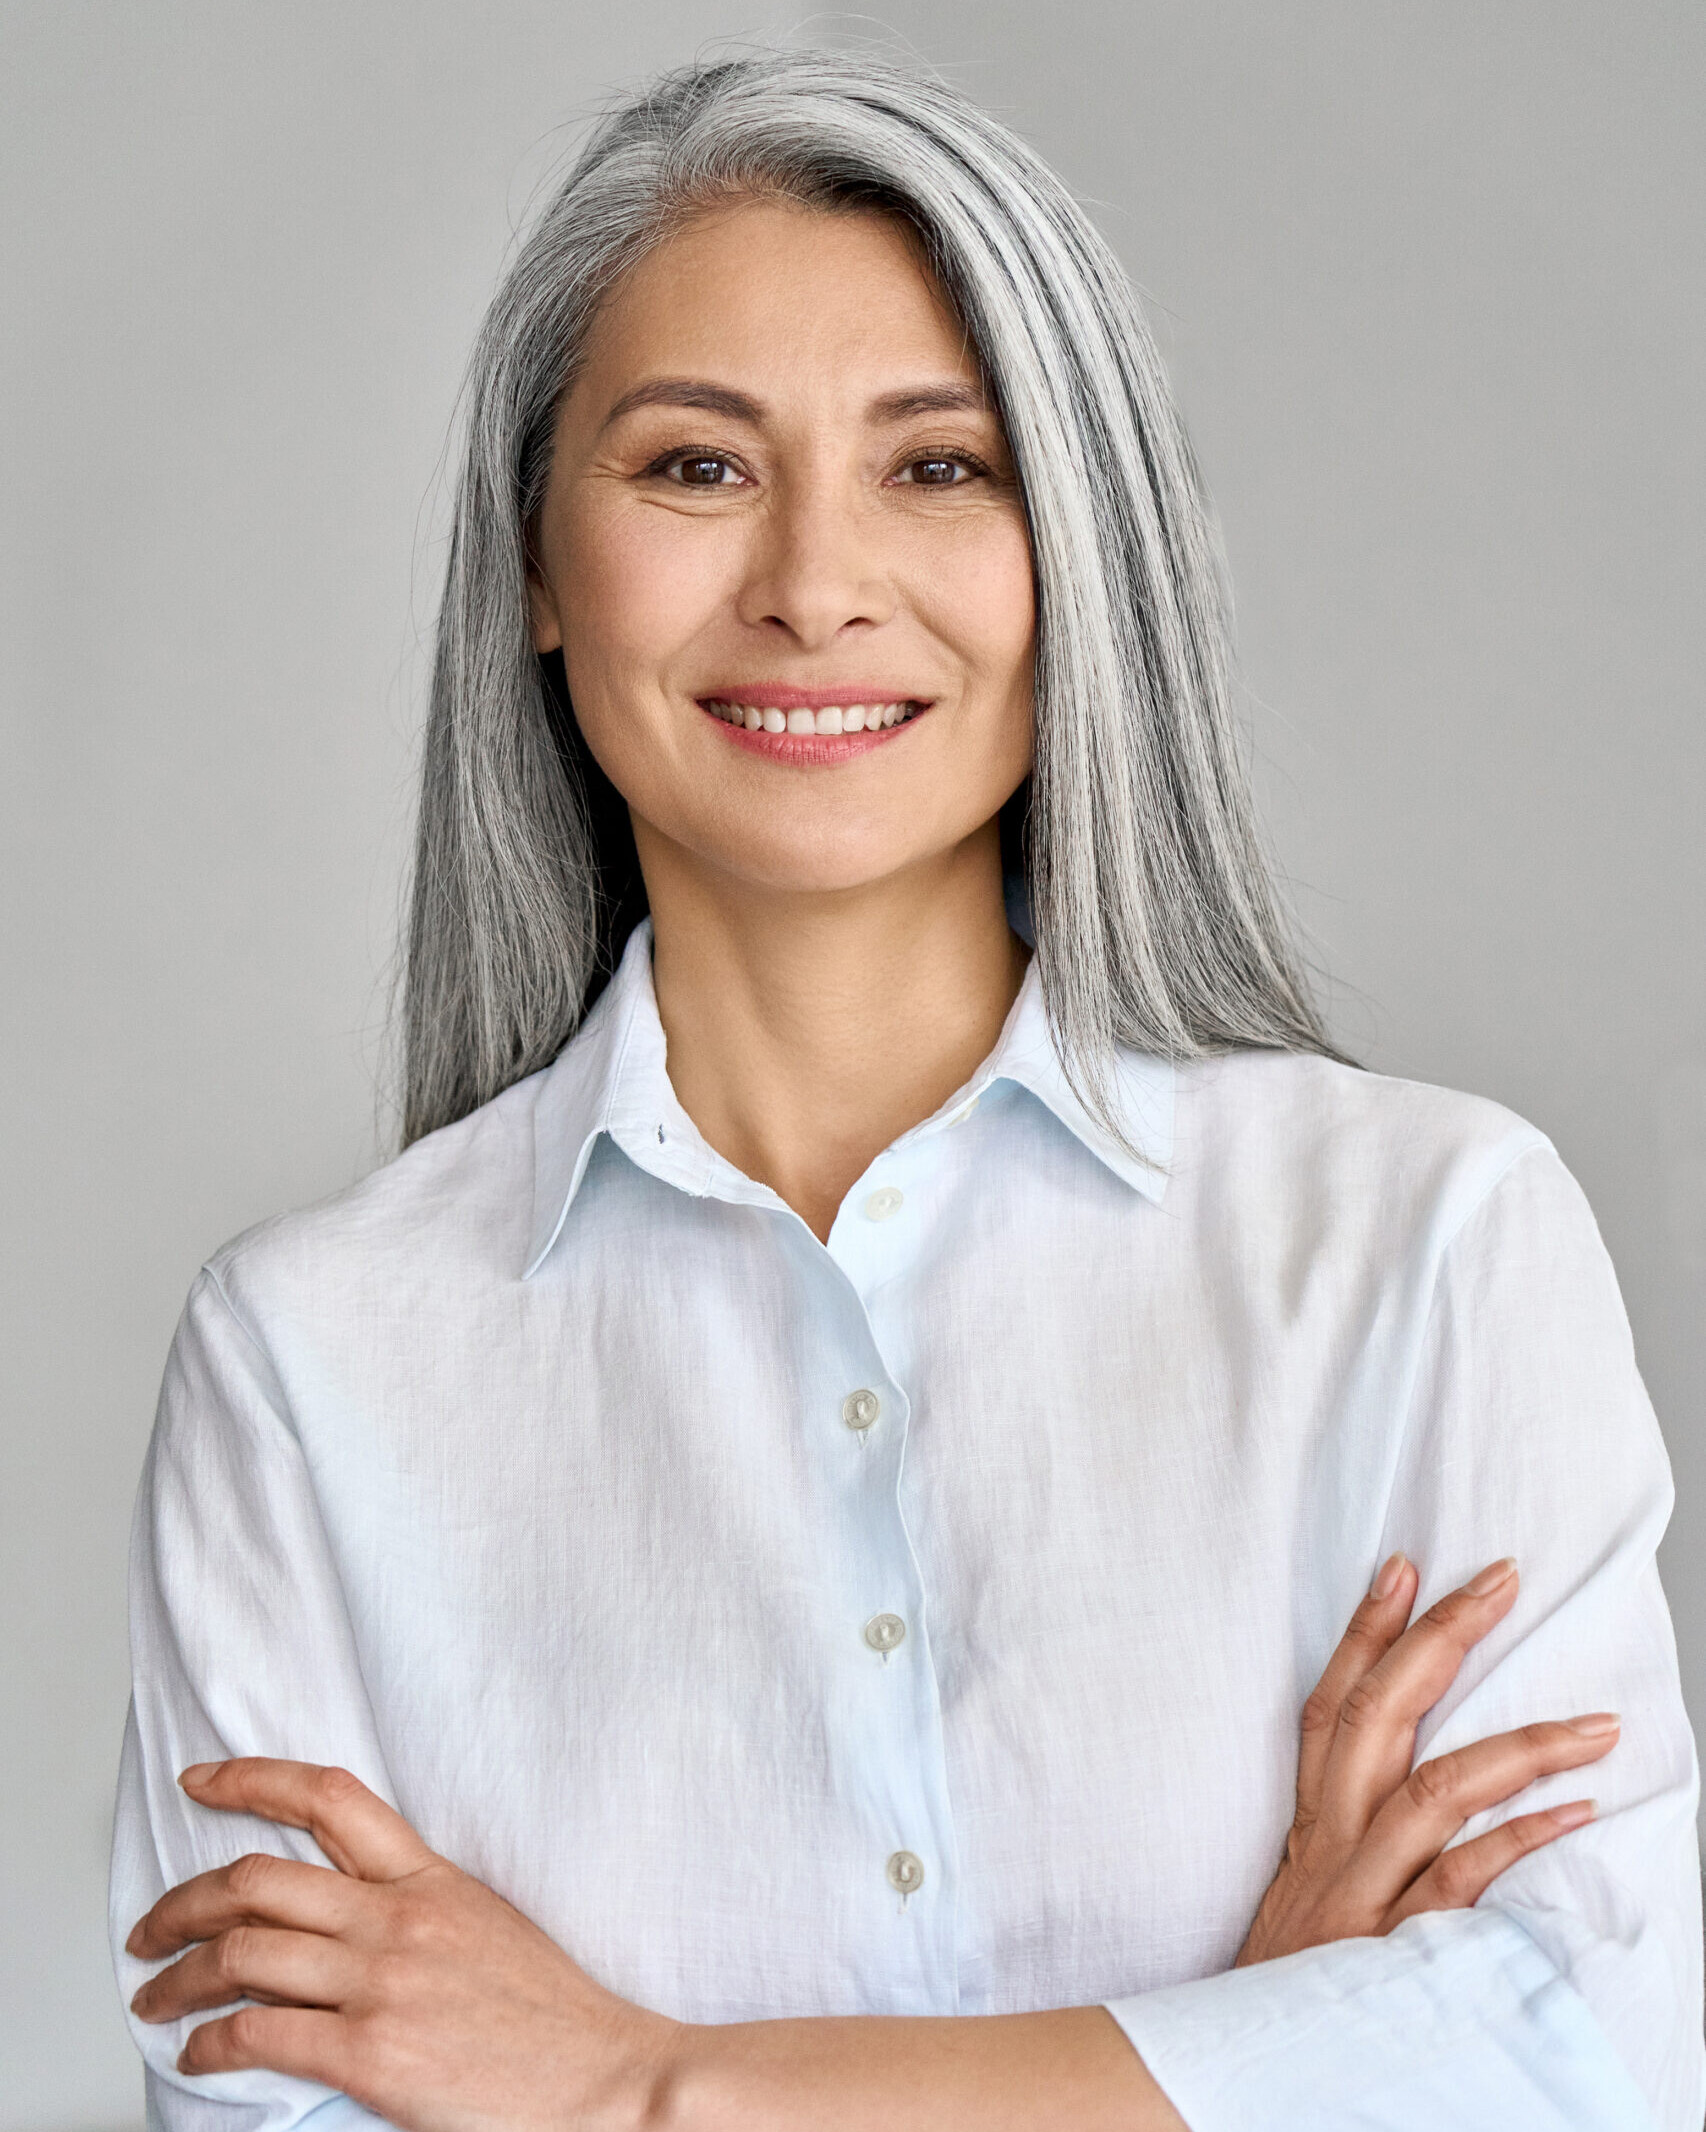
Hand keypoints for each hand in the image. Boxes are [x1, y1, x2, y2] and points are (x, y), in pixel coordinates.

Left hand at [126, 1759, 680, 2131]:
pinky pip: (257, 2033)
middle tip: (149, 1927)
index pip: (328, 1797)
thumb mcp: (485, 1926)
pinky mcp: (369, 2052)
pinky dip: (209, 2043)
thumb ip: (415, 1910)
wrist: (603, 2077)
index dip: (251, 1778)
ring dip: (177, 1976)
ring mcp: (381, 1982)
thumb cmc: (550, 2017)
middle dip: (182, 1901)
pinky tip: (198, 2053)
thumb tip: (343, 1919)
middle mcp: (397, 1916)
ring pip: (240, 1953)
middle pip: (257, 1879)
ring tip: (154, 1997)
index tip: (201, 1780)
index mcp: (429, 1877)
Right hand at [1236, 1553, 1619, 1965]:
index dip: (1364, 1630)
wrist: (1240, 2068)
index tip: (1403, 1566)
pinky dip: (1520, 1837)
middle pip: (1379, 1713)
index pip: (1330, 1703)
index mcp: (1311, 1823)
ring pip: (1437, 1786)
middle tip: (1499, 1580)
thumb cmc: (1286, 1981)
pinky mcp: (1391, 1943)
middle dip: (1440, 1638)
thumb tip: (1404, 1782)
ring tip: (1597, 1723)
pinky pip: (1464, 1877)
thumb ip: (1343, 1838)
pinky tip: (1575, 1810)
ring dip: (1521, 1744)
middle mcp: (1332, 1839)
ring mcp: (1362, 1888)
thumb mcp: (1302, 1895)